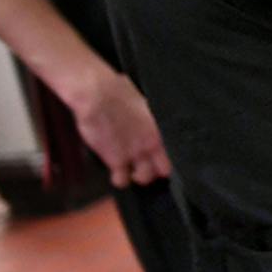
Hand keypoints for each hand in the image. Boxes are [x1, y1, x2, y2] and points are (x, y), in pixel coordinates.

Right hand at [67, 68, 172, 187]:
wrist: (95, 94)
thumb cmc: (116, 90)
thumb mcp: (142, 102)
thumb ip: (149, 118)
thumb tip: (149, 119)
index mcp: (160, 128)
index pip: (175, 152)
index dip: (167, 157)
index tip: (160, 157)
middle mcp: (151, 143)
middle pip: (164, 170)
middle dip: (157, 170)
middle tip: (148, 166)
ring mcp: (134, 153)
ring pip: (145, 178)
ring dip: (139, 176)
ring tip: (131, 170)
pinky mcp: (115, 160)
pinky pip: (121, 181)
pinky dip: (119, 180)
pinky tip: (117, 172)